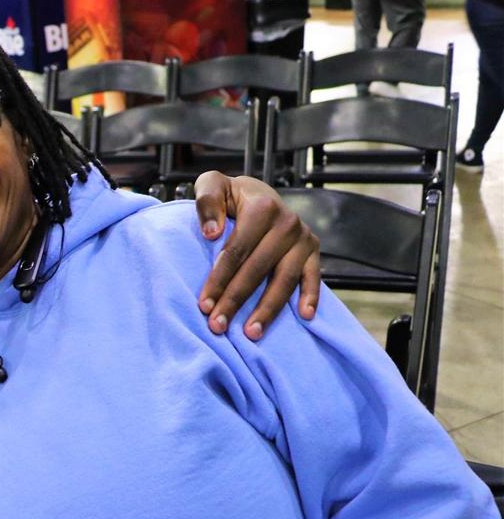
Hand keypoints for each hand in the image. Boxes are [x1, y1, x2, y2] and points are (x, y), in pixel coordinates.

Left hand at [193, 172, 320, 339]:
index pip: (236, 251)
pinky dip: (311, 296)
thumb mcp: (213, 185)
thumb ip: (207, 201)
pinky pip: (314, 277)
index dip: (218, 279)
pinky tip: (305, 317)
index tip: (203, 305)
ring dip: (268, 309)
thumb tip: (212, 233)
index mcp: (262, 206)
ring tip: (251, 333)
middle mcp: (287, 222)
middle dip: (235, 300)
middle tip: (217, 326)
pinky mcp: (314, 250)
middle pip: (257, 269)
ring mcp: (303, 238)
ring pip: (284, 279)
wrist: (259, 195)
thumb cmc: (230, 197)